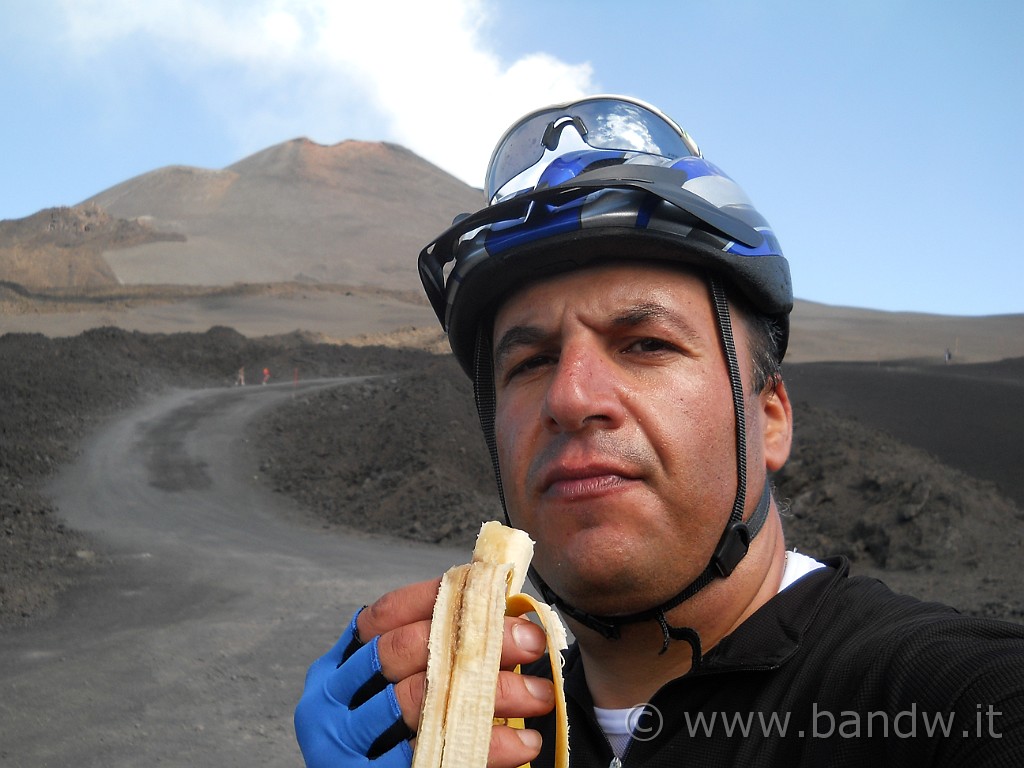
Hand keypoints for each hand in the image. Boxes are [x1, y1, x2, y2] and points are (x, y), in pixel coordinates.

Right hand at [295, 577, 553, 766]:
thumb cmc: (386, 737)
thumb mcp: (388, 688)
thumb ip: (428, 652)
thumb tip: (499, 611)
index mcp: (339, 664)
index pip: (386, 613)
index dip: (439, 598)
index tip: (495, 595)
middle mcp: (333, 699)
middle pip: (404, 650)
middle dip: (474, 639)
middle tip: (530, 640)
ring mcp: (350, 742)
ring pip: (421, 701)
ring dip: (490, 693)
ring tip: (540, 693)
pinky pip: (436, 756)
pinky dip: (487, 748)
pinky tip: (523, 742)